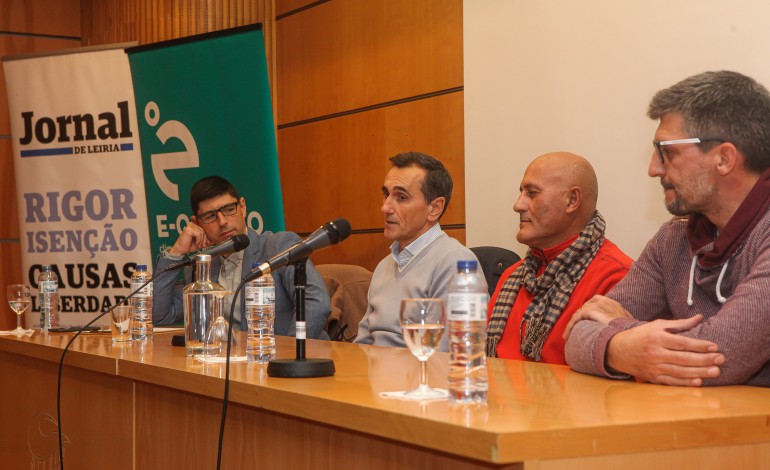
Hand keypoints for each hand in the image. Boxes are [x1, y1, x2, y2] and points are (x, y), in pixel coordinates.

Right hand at [168, 221, 209, 255]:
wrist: (181, 250)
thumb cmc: (189, 245)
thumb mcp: (200, 242)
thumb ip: (206, 239)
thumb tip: (214, 239)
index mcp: (194, 225)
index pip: (204, 229)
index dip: (206, 236)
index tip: (207, 242)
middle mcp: (192, 224)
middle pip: (204, 230)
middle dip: (205, 239)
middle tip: (203, 246)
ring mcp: (190, 226)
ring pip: (202, 232)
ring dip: (202, 240)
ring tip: (199, 245)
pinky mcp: (188, 229)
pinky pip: (198, 234)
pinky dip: (199, 240)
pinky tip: (197, 244)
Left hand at [563, 295, 630, 339]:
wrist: (630, 336)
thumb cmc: (629, 334)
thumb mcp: (626, 325)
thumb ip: (619, 322)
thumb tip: (619, 329)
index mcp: (613, 303)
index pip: (595, 302)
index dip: (587, 312)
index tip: (583, 322)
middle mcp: (604, 301)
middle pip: (585, 307)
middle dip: (578, 319)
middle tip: (574, 331)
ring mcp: (598, 305)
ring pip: (579, 313)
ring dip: (572, 325)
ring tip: (568, 336)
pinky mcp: (591, 311)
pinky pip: (576, 317)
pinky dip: (570, 326)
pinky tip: (566, 336)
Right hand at [606, 315, 723, 386]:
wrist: (618, 350)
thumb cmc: (641, 335)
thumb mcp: (658, 325)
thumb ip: (680, 324)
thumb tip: (700, 317)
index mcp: (657, 338)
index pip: (682, 343)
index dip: (700, 345)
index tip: (715, 347)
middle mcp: (655, 353)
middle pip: (684, 358)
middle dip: (704, 359)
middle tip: (721, 359)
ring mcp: (653, 367)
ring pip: (680, 372)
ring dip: (700, 372)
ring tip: (716, 371)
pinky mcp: (652, 378)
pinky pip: (671, 382)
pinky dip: (685, 383)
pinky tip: (699, 381)